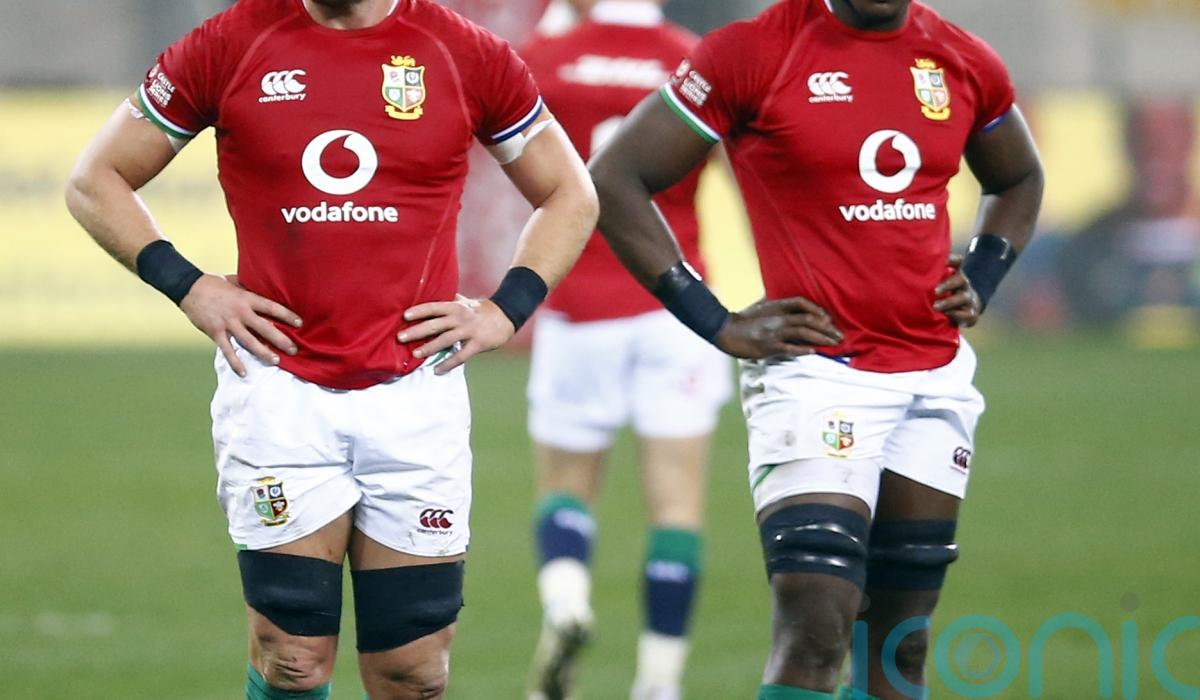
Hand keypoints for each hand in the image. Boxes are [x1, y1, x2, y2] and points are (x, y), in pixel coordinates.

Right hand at [179, 274, 301, 376]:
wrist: (189, 288)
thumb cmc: (214, 284)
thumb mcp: (236, 282)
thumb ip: (249, 290)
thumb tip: (266, 290)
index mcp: (247, 298)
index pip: (272, 307)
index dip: (287, 315)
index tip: (300, 323)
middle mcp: (240, 312)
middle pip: (265, 327)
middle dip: (281, 339)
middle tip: (293, 349)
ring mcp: (228, 323)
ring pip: (249, 341)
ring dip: (263, 352)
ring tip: (276, 361)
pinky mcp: (216, 332)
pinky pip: (228, 350)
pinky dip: (235, 362)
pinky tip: (244, 373)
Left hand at [399, 295, 515, 374]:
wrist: (506, 316)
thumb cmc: (480, 310)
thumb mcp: (465, 302)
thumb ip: (449, 300)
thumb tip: (430, 294)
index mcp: (456, 306)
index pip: (434, 307)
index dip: (419, 311)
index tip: (405, 316)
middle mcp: (460, 318)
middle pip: (435, 324)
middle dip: (416, 331)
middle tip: (400, 337)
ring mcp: (469, 331)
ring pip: (445, 340)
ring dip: (429, 347)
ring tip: (415, 354)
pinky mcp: (478, 344)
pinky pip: (460, 356)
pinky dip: (448, 364)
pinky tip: (437, 370)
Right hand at [715, 296, 842, 359]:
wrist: (725, 330)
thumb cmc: (742, 320)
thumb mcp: (759, 307)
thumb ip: (774, 303)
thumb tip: (786, 303)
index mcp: (776, 306)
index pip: (802, 302)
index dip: (817, 309)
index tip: (827, 318)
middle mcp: (778, 317)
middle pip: (809, 319)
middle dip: (828, 328)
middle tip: (840, 336)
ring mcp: (774, 332)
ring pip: (804, 333)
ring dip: (822, 338)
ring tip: (834, 344)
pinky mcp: (769, 346)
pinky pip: (790, 348)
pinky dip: (803, 350)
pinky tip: (814, 351)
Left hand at [934, 254, 982, 326]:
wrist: (966, 309)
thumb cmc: (943, 294)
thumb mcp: (937, 283)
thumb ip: (929, 276)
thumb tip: (907, 267)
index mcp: (955, 274)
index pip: (956, 262)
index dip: (951, 259)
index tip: (942, 260)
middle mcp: (963, 284)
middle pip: (960, 280)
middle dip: (947, 285)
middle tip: (935, 291)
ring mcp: (968, 299)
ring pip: (963, 297)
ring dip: (948, 302)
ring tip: (935, 306)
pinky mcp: (971, 313)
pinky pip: (967, 314)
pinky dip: (957, 315)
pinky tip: (946, 315)